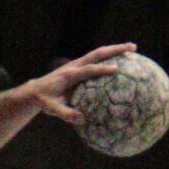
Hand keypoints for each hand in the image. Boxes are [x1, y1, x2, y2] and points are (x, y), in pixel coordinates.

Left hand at [22, 43, 139, 127]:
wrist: (35, 90)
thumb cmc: (45, 100)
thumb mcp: (53, 109)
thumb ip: (66, 113)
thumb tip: (81, 120)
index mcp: (69, 76)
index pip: (88, 70)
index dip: (101, 69)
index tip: (116, 69)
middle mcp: (74, 66)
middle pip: (97, 54)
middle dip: (115, 50)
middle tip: (133, 48)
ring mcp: (77, 64)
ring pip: (98, 53)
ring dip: (115, 49)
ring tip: (133, 48)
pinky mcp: (79, 66)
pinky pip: (96, 59)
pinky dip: (110, 56)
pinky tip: (122, 60)